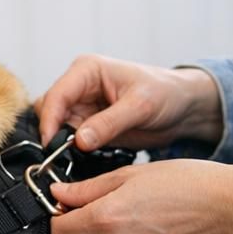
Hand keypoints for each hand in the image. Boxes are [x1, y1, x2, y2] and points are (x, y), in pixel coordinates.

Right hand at [35, 55, 223, 150]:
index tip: (51, 144)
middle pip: (49, 111)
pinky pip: (69, 141)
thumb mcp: (140, 106)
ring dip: (60, 146)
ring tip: (70, 162)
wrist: (183, 108)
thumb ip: (108, 123)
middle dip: (52, 134)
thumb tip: (79, 141)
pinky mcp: (88, 126)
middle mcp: (79, 87)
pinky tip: (79, 162)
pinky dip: (71, 153)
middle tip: (59, 158)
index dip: (50, 120)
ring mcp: (82, 107)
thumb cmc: (166, 93)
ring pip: (56, 128)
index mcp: (87, 70)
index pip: (57, 94)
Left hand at [49, 160, 232, 233]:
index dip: (59, 218)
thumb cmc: (183, 183)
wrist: (224, 206)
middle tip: (85, 221)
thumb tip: (59, 193)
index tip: (67, 210)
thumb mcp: (129, 174)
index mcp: (106, 216)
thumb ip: (87, 188)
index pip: (58, 231)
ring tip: (111, 230)